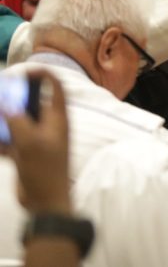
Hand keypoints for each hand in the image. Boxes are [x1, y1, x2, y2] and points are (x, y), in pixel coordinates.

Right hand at [0, 72, 71, 213]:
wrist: (46, 201)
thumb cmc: (45, 170)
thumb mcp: (31, 142)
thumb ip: (17, 120)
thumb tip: (6, 103)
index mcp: (58, 118)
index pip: (56, 87)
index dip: (44, 75)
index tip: (25, 71)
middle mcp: (48, 125)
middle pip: (31, 103)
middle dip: (13, 98)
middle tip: (1, 94)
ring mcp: (36, 139)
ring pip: (16, 121)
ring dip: (4, 120)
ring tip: (0, 121)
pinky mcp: (25, 153)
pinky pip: (8, 140)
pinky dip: (1, 140)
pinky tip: (0, 145)